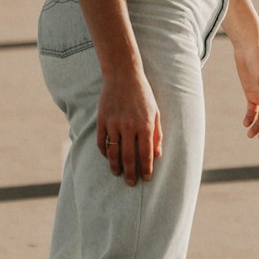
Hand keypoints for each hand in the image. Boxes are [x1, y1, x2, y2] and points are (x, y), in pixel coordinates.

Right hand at [96, 69, 162, 185]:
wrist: (123, 75)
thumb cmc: (142, 94)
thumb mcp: (155, 112)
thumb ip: (157, 134)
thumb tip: (157, 155)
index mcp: (145, 125)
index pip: (146, 154)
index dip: (146, 169)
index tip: (146, 178)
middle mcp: (129, 126)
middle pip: (128, 157)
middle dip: (130, 173)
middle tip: (131, 183)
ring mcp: (114, 123)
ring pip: (113, 152)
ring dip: (115, 166)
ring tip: (117, 173)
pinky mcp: (102, 120)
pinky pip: (101, 142)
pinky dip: (104, 152)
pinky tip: (108, 157)